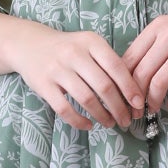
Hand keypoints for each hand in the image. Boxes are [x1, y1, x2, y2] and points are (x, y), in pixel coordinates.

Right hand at [2, 18, 144, 131]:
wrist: (29, 45)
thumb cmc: (68, 49)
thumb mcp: (89, 46)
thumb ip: (108, 63)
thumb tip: (133, 93)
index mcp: (91, 42)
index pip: (116, 67)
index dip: (130, 88)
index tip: (139, 104)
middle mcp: (74, 53)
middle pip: (104, 86)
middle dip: (119, 108)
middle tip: (126, 120)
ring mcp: (57, 69)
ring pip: (86, 99)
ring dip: (102, 115)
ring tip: (110, 123)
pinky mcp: (43, 85)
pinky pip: (64, 108)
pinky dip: (79, 121)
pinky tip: (88, 125)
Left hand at [121, 0, 167, 113]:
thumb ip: (153, 46)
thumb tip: (131, 74)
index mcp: (157, 27)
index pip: (129, 59)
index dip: (122, 83)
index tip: (123, 98)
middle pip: (141, 73)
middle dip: (135, 98)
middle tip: (135, 111)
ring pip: (159, 82)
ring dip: (153, 101)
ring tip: (154, 109)